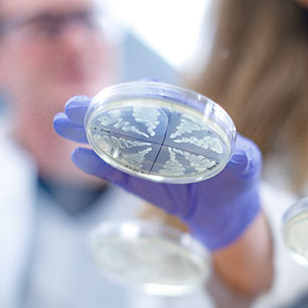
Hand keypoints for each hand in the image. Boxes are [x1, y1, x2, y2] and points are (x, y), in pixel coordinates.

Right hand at [53, 95, 261, 250]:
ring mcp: (148, 158)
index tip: (116, 95)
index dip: (135, 97)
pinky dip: (100, 166)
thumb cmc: (239, 177)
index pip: (157, 103)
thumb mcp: (245, 164)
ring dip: (88, 133)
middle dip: (98, 111)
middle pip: (125, 119)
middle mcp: (161, 135)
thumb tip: (236, 154)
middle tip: (71, 106)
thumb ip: (241, 159)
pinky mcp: (141, 182)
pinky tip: (79, 156)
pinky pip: (117, 173)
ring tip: (62, 123)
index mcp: (184, 120)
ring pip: (113, 142)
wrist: (228, 212)